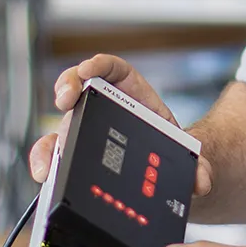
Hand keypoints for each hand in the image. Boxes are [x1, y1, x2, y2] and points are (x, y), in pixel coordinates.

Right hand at [29, 54, 211, 195]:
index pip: (110, 69)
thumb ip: (199, 166)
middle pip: (77, 90)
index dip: (98, 65)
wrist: (166, 176)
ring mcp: (86, 131)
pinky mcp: (76, 155)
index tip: (90, 70)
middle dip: (67, 89)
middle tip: (65, 99)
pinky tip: (45, 174)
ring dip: (49, 140)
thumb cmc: (173, 153)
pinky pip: (56, 155)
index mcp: (132, 96)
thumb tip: (201, 181)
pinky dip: (46, 162)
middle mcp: (103, 109)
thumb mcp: (190, 155)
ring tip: (46, 158)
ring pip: (60, 127)